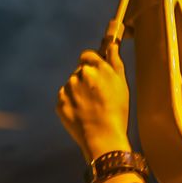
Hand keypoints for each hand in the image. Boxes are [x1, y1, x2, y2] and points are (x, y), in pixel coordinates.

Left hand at [56, 43, 130, 162]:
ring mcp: (68, 88)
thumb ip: (114, 61)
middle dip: (87, 79)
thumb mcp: (122, 84)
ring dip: (78, 92)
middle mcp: (80, 74)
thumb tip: (111, 44)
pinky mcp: (59, 102)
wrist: (103, 137)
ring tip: (91, 108)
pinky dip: (71, 104)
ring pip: (72, 85)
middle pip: (80, 71)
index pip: (87, 55)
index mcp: (97, 67)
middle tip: (97, 96)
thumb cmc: (117, 111)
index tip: (96, 73)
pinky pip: (65, 98)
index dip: (92, 63)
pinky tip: (82, 114)